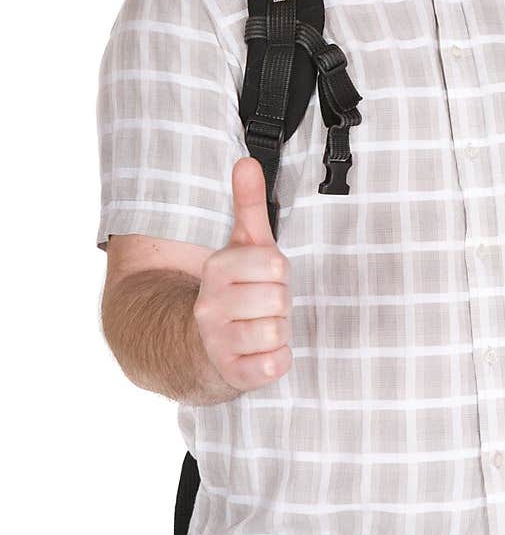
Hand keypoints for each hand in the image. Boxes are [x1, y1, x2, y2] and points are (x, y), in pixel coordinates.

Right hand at [193, 156, 292, 392]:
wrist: (194, 345)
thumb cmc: (233, 291)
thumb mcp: (241, 245)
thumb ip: (248, 204)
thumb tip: (246, 161)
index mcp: (218, 270)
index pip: (275, 265)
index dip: (278, 273)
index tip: (263, 279)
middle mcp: (211, 306)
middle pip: (280, 299)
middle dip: (280, 303)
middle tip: (262, 306)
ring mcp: (218, 342)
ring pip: (278, 332)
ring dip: (278, 331)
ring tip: (260, 327)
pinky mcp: (231, 373)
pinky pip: (275, 365)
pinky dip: (277, 360)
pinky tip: (261, 352)